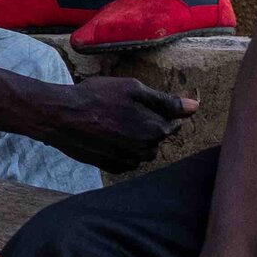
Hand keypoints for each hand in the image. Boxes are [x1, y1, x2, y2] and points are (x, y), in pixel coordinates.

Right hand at [20, 76, 193, 172]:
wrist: (61, 116)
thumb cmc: (96, 97)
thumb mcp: (133, 89)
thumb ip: (166, 101)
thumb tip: (195, 106)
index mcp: (155, 130)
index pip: (173, 123)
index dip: (160, 111)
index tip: (144, 103)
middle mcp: (145, 150)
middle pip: (157, 138)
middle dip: (148, 126)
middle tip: (124, 110)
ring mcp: (128, 161)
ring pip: (142, 150)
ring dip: (135, 138)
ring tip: (113, 122)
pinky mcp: (111, 167)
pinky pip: (126, 159)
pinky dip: (122, 149)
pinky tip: (106, 135)